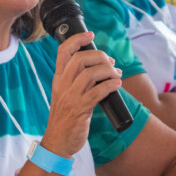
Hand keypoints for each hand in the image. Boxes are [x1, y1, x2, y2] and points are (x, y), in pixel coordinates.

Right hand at [42, 31, 122, 157]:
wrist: (57, 142)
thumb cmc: (65, 117)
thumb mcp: (64, 94)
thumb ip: (75, 80)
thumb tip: (98, 66)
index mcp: (58, 79)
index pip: (63, 52)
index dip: (77, 39)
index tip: (90, 34)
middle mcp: (62, 85)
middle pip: (80, 59)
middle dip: (100, 56)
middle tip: (111, 62)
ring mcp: (70, 97)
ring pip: (90, 74)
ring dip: (108, 71)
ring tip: (117, 75)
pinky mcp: (80, 110)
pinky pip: (98, 92)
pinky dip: (110, 85)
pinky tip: (117, 85)